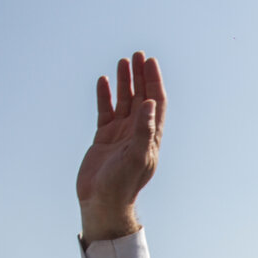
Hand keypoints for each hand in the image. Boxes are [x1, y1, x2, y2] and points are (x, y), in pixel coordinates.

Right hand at [77, 51, 166, 245]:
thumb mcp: (135, 156)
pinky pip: (105, 112)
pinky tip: (103, 82)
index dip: (154, 81)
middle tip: (137, 55)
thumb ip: (143, 129)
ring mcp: (119, 134)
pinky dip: (104, 96)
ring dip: (124, 82)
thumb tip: (151, 102)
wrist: (102, 202)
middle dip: (140, 76)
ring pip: (123, 102)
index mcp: (150, 136)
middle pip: (141, 97)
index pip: (156, 102)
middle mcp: (137, 132)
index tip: (149, 61)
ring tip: (122, 62)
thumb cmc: (122, 184)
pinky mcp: (103, 139)